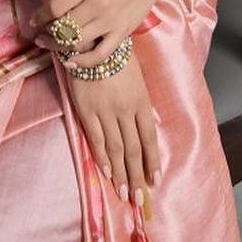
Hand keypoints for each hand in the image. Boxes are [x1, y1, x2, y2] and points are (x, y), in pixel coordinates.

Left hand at [27, 0, 159, 69]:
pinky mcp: (122, 33)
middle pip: (64, 27)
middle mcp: (100, 4)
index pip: (56, 6)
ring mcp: (111, 20)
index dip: (39, 16)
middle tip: (37, 35)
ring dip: (57, 47)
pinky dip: (83, 62)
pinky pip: (100, 55)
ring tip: (48, 44)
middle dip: (46, 34)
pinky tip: (70, 62)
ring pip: (77, 42)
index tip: (32, 21)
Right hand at [66, 48, 161, 202]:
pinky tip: (107, 173)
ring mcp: (106, 111)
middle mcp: (126, 110)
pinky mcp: (87, 110)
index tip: (155, 181)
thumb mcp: (137, 79)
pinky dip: (102, 158)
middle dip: (138, 176)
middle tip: (140, 199)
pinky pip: (97, 139)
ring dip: (121, 174)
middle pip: (134, 149)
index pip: (150, 138)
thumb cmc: (118, 58)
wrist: (92, 42)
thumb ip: (140, 104)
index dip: (152, 161)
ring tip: (125, 192)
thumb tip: (147, 127)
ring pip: (116, 149)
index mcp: (142, 101)